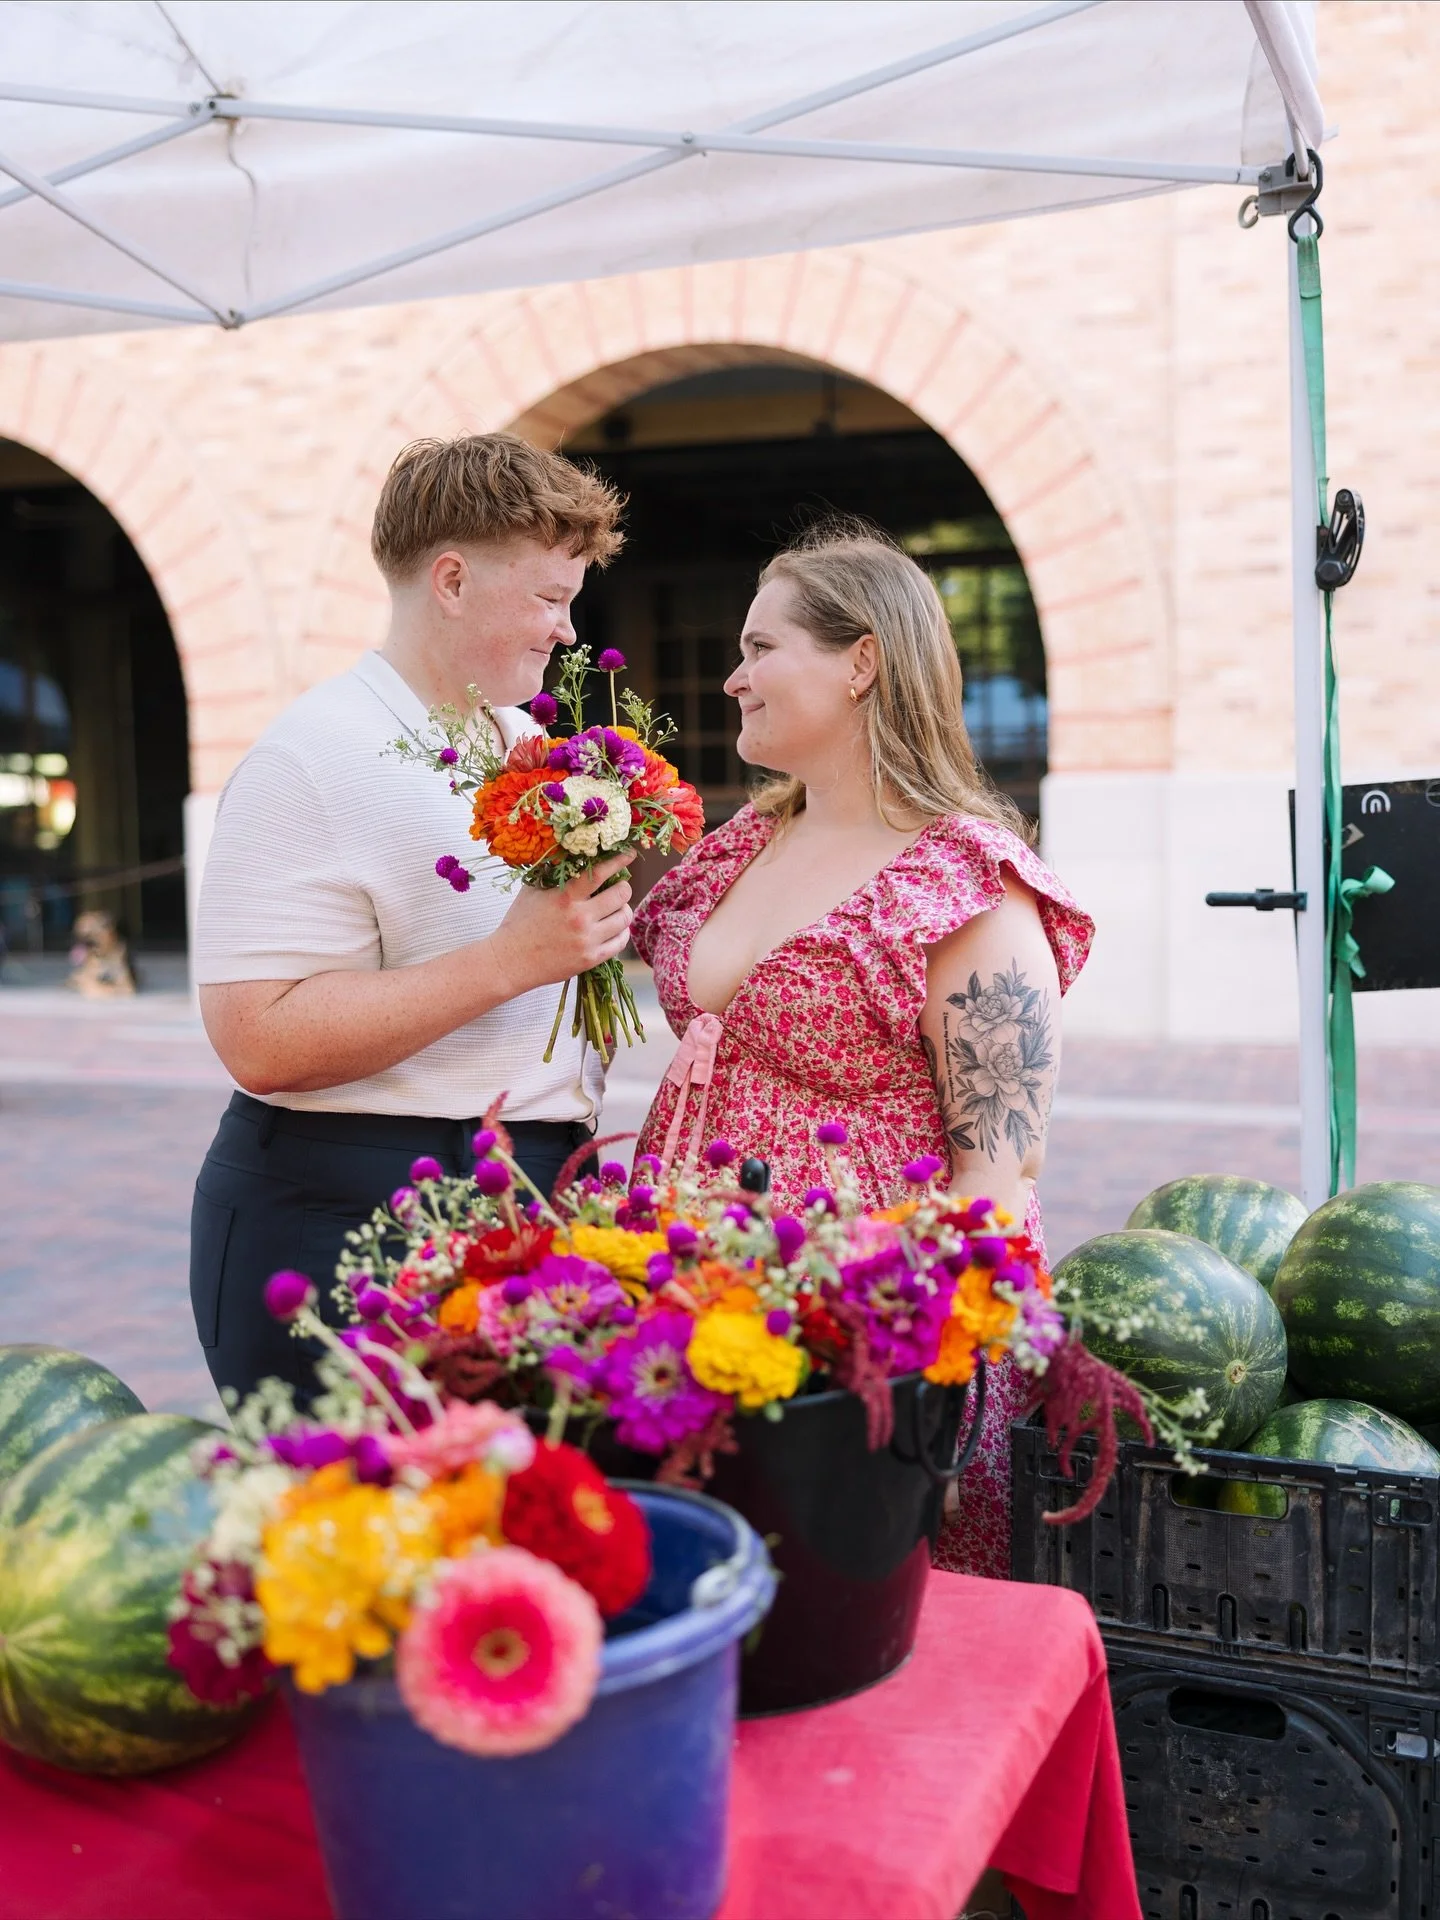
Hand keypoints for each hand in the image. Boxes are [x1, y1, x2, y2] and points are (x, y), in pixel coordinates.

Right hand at [488, 853, 635, 994]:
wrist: (510, 960)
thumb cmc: (520, 923)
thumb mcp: (532, 890)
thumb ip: (553, 873)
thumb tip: (572, 853)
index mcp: (565, 896)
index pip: (601, 872)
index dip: (619, 860)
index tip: (629, 854)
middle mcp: (579, 917)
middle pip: (621, 895)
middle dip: (623, 888)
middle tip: (619, 888)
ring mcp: (587, 940)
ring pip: (624, 918)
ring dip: (623, 910)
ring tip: (616, 909)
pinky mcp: (591, 959)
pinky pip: (620, 942)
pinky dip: (621, 932)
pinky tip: (615, 928)